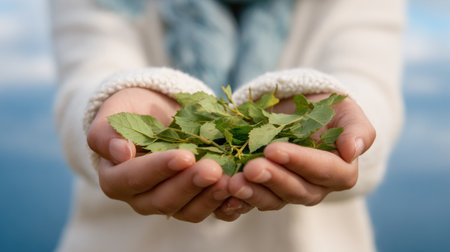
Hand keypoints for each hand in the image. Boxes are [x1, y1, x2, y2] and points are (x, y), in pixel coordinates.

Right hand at [87, 88, 248, 221]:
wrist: (158, 115)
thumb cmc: (133, 111)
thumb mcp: (114, 113)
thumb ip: (106, 134)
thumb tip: (120, 153)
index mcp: (116, 180)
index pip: (134, 179)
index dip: (159, 169)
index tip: (185, 156)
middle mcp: (142, 198)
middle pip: (164, 200)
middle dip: (191, 185)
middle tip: (214, 169)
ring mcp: (170, 202)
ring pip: (189, 211)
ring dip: (211, 198)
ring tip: (231, 181)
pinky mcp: (194, 201)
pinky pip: (210, 211)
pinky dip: (226, 205)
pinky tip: (240, 192)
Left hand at [228, 93, 375, 209]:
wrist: (300, 111)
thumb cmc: (326, 110)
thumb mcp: (346, 111)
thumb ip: (357, 130)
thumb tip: (354, 150)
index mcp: (339, 171)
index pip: (324, 171)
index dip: (300, 162)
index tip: (275, 150)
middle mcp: (314, 187)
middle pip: (296, 191)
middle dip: (273, 179)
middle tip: (251, 168)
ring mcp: (287, 191)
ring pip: (273, 200)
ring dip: (252, 194)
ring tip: (233, 183)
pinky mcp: (265, 190)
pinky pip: (253, 201)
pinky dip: (237, 200)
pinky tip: (223, 193)